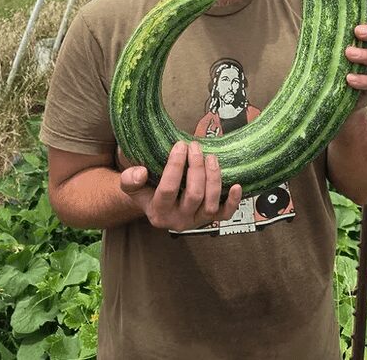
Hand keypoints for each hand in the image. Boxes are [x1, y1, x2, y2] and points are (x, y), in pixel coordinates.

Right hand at [119, 140, 241, 231]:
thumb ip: (130, 179)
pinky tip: (237, 185)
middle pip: (194, 195)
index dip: (176, 166)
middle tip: (195, 146)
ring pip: (210, 204)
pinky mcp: (211, 220)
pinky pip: (226, 214)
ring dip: (213, 178)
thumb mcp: (131, 186)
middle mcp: (178, 221)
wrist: (157, 206)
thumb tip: (140, 172)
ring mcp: (196, 221)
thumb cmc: (146, 191)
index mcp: (158, 212)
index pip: (169, 189)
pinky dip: (233, 201)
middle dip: (196, 167)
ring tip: (210, 157)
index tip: (180, 145)